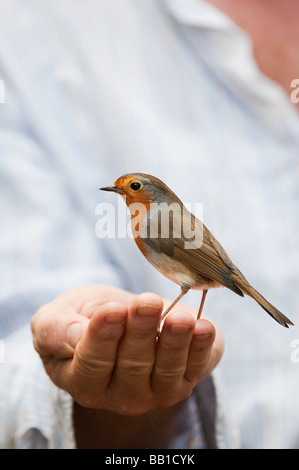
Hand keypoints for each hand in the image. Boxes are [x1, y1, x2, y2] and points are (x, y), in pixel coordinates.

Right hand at [31, 284, 222, 446]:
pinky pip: (194, 367)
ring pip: (166, 370)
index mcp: (81, 380)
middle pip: (132, 365)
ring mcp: (154, 391)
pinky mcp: (182, 380)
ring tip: (181, 320)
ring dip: (175, 342)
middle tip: (147, 302)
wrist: (121, 318)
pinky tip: (204, 328)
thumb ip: (56, 329)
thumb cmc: (83, 317)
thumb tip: (76, 336)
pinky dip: (201, 348)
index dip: (103, 336)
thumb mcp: (56, 316)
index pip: (92, 362)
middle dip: (140, 331)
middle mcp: (118, 394)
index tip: (113, 310)